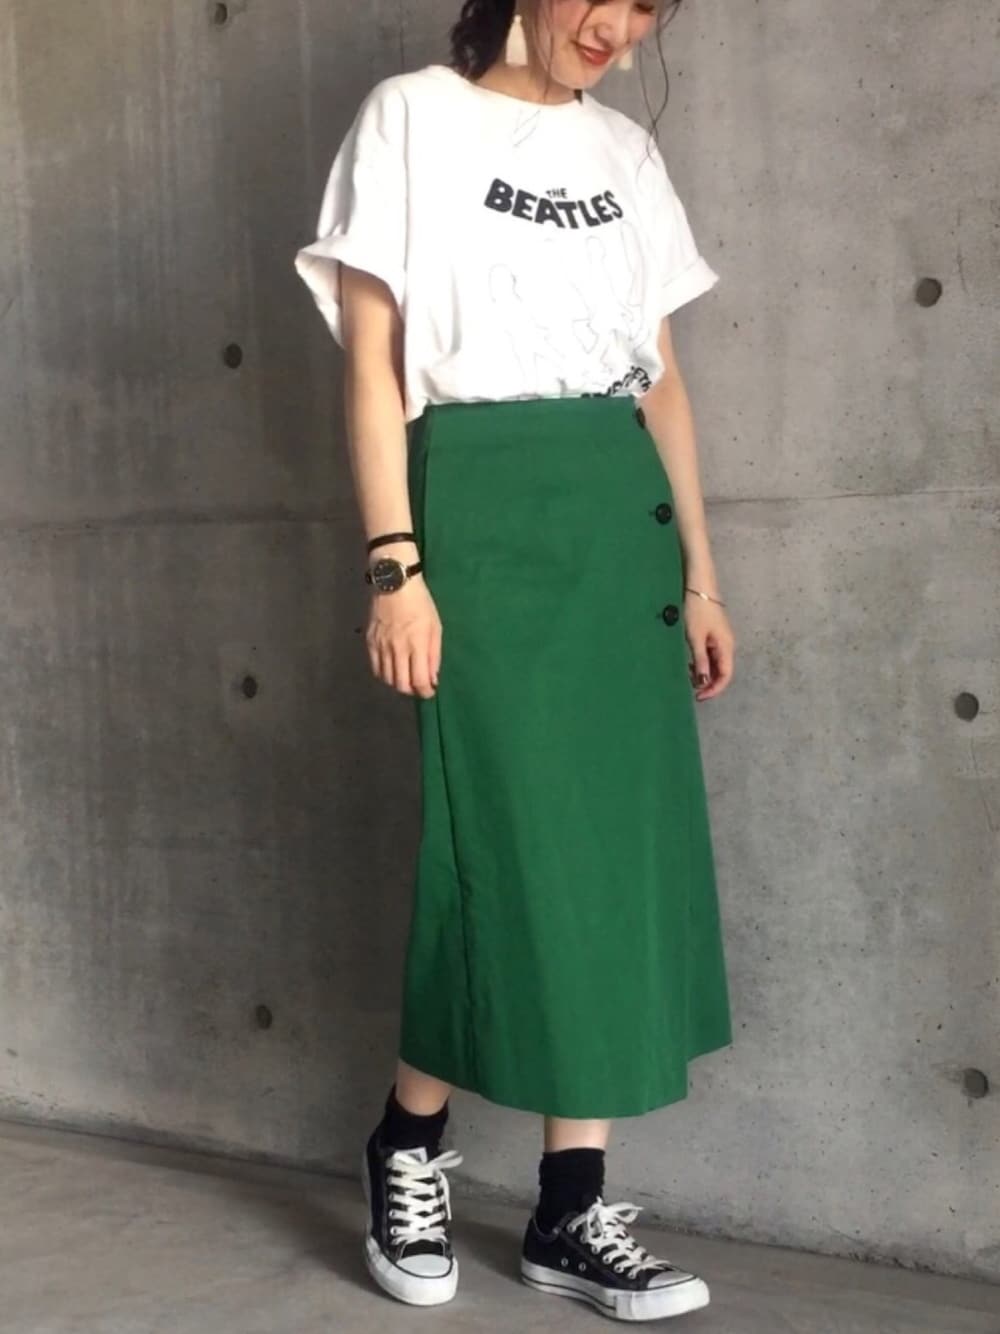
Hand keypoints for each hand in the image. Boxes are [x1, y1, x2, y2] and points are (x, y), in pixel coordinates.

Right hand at [365, 575, 441, 698]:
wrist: (394, 583)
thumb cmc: (420, 603)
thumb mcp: (435, 627)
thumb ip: (434, 655)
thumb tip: (433, 679)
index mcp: (416, 645)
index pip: (419, 681)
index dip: (425, 692)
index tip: (430, 691)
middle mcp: (397, 649)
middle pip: (401, 685)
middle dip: (412, 691)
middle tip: (418, 686)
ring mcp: (381, 646)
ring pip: (387, 679)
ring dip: (398, 684)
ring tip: (406, 678)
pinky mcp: (369, 642)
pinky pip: (375, 668)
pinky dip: (384, 675)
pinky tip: (392, 669)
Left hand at [684, 592, 734, 700]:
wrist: (699, 585)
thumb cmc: (697, 610)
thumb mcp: (695, 637)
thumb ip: (700, 660)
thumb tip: (703, 681)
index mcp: (726, 646)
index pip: (725, 676)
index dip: (714, 689)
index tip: (699, 696)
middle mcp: (727, 645)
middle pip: (722, 671)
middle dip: (709, 683)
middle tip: (692, 689)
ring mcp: (721, 639)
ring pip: (716, 664)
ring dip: (705, 673)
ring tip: (689, 677)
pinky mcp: (714, 634)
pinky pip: (711, 655)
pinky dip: (702, 663)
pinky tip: (691, 664)